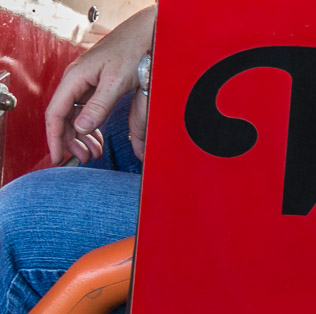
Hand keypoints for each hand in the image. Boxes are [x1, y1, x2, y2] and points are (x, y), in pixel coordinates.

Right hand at [44, 6, 155, 164]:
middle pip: (63, 118)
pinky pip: (86, 111)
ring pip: (75, 116)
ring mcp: (85, 83)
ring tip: (94, 153)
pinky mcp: (96, 86)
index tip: (57, 157)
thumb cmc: (131, 51)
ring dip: (82, 137)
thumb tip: (81, 127)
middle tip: (84, 159)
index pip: (55, 113)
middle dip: (70, 141)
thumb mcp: (116, 82)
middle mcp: (76, 81)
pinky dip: (91, 128)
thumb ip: (99, 106)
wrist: (145, 36)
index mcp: (75, 78)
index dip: (54, 138)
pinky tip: (98, 140)